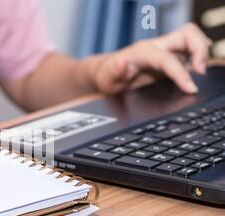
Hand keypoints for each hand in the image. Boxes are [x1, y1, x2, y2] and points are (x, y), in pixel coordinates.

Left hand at [94, 23, 212, 94]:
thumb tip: (121, 64)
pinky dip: (198, 55)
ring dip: (201, 51)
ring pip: (191, 38)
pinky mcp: (170, 58)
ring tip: (201, 70)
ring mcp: (165, 51)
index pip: (167, 59)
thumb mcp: (107, 78)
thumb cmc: (108, 75)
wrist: (107, 72)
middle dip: (199, 50)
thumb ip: (114, 72)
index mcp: (143, 52)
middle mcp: (156, 47)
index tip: (190, 88)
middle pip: (186, 34)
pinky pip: (189, 49)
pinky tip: (198, 67)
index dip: (180, 73)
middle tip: (200, 71)